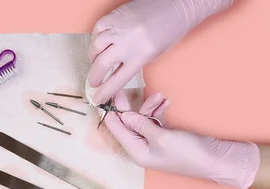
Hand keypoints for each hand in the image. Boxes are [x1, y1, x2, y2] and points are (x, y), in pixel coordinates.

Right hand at [87, 0, 232, 104]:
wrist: (175, 5)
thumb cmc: (170, 31)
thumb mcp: (154, 54)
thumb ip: (134, 64)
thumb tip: (115, 72)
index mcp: (140, 56)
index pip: (116, 80)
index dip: (104, 92)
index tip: (97, 98)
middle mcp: (127, 42)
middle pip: (101, 64)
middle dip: (94, 76)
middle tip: (93, 82)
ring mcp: (119, 27)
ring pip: (96, 46)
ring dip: (93, 57)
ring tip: (96, 61)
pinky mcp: (115, 15)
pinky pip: (97, 29)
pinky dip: (96, 38)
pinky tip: (99, 43)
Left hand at [105, 91, 259, 188]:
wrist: (214, 159)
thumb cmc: (187, 153)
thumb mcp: (161, 136)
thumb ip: (141, 124)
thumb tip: (123, 115)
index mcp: (136, 151)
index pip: (116, 130)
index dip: (110, 112)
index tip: (104, 96)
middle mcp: (141, 147)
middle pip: (127, 123)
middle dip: (130, 106)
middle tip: (124, 88)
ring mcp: (152, 142)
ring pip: (142, 118)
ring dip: (149, 106)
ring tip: (160, 98)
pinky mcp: (163, 136)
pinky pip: (154, 120)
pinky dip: (158, 110)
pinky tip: (165, 102)